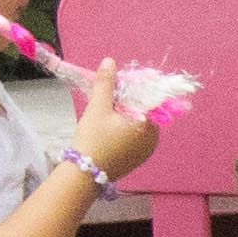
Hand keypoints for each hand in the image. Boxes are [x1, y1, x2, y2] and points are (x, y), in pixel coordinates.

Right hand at [69, 54, 160, 183]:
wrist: (83, 175)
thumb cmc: (92, 140)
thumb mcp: (98, 108)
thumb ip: (106, 83)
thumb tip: (109, 61)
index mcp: (149, 124)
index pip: (146, 97)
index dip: (130, 88)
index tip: (115, 86)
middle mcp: (154, 138)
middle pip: (143, 110)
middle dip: (126, 102)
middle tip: (106, 102)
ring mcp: (147, 150)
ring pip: (139, 123)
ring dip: (125, 115)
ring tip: (104, 116)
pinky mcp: (138, 158)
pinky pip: (135, 136)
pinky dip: (125, 129)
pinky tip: (108, 129)